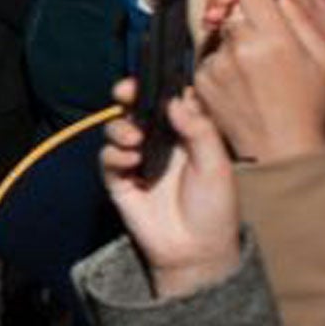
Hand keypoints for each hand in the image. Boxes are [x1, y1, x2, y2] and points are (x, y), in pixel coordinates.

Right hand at [101, 82, 241, 298]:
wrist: (195, 250)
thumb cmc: (214, 208)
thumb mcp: (217, 165)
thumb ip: (199, 130)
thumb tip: (174, 100)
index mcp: (187, 134)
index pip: (169, 99)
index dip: (159, 84)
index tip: (152, 76)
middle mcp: (160, 142)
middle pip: (136, 108)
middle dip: (127, 94)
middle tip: (125, 92)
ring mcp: (138, 160)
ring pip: (117, 128)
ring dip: (120, 128)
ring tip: (133, 140)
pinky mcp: (120, 180)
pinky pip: (107, 158)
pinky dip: (114, 155)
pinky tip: (130, 162)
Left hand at [194, 0, 324, 162]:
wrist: (281, 149)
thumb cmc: (307, 103)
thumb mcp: (322, 54)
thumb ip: (299, 16)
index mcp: (274, 38)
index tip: (264, 10)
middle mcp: (239, 49)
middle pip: (232, 12)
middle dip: (246, 23)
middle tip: (263, 47)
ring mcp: (216, 67)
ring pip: (219, 37)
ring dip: (232, 46)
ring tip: (254, 73)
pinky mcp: (200, 83)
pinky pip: (207, 60)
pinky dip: (220, 67)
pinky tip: (239, 85)